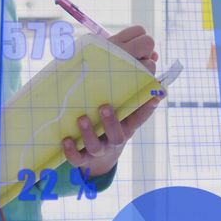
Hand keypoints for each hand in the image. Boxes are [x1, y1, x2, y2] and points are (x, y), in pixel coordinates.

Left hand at [62, 25, 161, 176]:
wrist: (99, 158)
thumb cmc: (111, 123)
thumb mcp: (124, 111)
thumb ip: (134, 90)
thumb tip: (152, 62)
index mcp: (126, 126)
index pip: (140, 117)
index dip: (148, 107)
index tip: (154, 94)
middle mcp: (114, 138)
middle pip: (118, 135)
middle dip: (111, 121)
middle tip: (104, 106)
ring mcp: (99, 149)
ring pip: (95, 146)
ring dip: (89, 133)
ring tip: (82, 118)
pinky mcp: (83, 159)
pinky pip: (77, 159)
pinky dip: (71, 150)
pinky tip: (65, 139)